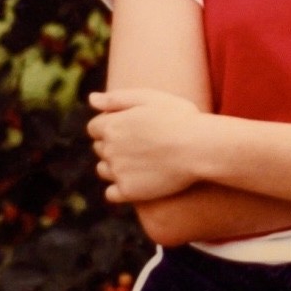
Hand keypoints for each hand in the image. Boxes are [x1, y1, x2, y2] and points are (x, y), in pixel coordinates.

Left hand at [87, 89, 201, 202]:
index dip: (112, 124)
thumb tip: (91, 99)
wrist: (199, 148)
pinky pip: (111, 193)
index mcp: (112, 125)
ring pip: (104, 169)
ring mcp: (118, 172)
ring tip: (142, 159)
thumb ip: (117, 98)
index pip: (95, 127)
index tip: (133, 124)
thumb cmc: (178, 117)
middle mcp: (109, 150)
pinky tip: (137, 178)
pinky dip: (119, 187)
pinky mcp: (128, 191)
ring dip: (115, 164)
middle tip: (141, 140)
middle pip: (100, 147)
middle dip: (114, 143)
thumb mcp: (149, 98)